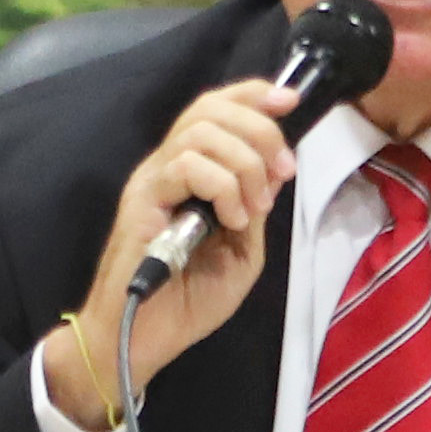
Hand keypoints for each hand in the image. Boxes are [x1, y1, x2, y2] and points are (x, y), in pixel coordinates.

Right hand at [37, 77, 307, 430]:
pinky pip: (186, 166)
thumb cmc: (189, 300)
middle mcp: (168, 166)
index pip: (215, 109)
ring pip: (200, 132)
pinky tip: (230, 219)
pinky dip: (221, 186)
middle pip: (210, 109)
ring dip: (243, 163)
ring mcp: (153, 181)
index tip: (289, 101)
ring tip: (252, 207)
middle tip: (283, 169)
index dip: (252, 95)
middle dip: (259, 129)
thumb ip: (256, 206)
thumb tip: (276, 167)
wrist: (146, 336)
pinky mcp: (142, 200)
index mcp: (192, 172)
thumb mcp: (242, 250)